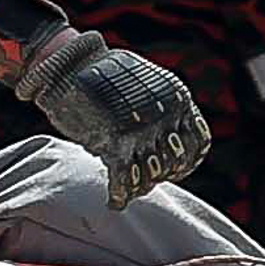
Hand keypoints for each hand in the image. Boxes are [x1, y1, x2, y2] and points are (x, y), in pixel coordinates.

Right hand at [12, 26, 215, 204]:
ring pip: (151, 175)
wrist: (67, 64)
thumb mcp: (144, 83)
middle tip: (143, 178)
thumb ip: (159, 108)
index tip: (173, 170)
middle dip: (159, 174)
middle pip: (173, 162)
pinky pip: (125, 181)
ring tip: (128, 188)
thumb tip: (165, 136)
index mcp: (176, 97)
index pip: (198, 142)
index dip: (187, 162)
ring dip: (140, 187)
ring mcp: (141, 130)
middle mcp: (165, 114)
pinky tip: (114, 201)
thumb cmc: (100, 73)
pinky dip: (119, 195)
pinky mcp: (114, 144)